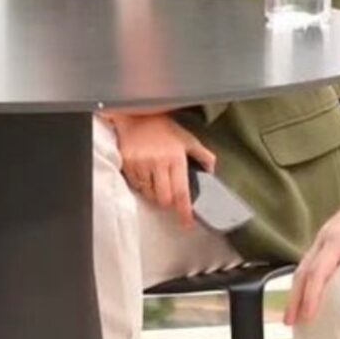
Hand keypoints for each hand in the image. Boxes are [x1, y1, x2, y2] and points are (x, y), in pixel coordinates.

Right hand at [106, 112, 215, 228]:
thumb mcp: (186, 138)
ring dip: (153, 193)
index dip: (184, 211)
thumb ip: (202, 154)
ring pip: (148, 194)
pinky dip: (141, 184)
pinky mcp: (128, 164)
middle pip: (164, 198)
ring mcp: (141, 164)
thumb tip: (211, 169)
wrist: (136, 115)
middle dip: (167, 202)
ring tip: (155, 177)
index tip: (187, 224)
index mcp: (176, 158)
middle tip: (168, 195)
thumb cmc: (162, 127)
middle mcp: (158, 162)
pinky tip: (144, 171)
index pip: (181, 192)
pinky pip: (135, 185)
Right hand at [284, 175, 339, 326]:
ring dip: (295, 290)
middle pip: (303, 271)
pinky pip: (311, 263)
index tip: (308, 315)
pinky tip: (306, 294)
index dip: (311, 294)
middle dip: (294, 297)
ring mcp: (325, 239)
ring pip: (303, 267)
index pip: (319, 270)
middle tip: (289, 321)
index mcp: (338, 237)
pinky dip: (304, 281)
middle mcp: (326, 238)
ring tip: (293, 315)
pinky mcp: (329, 241)